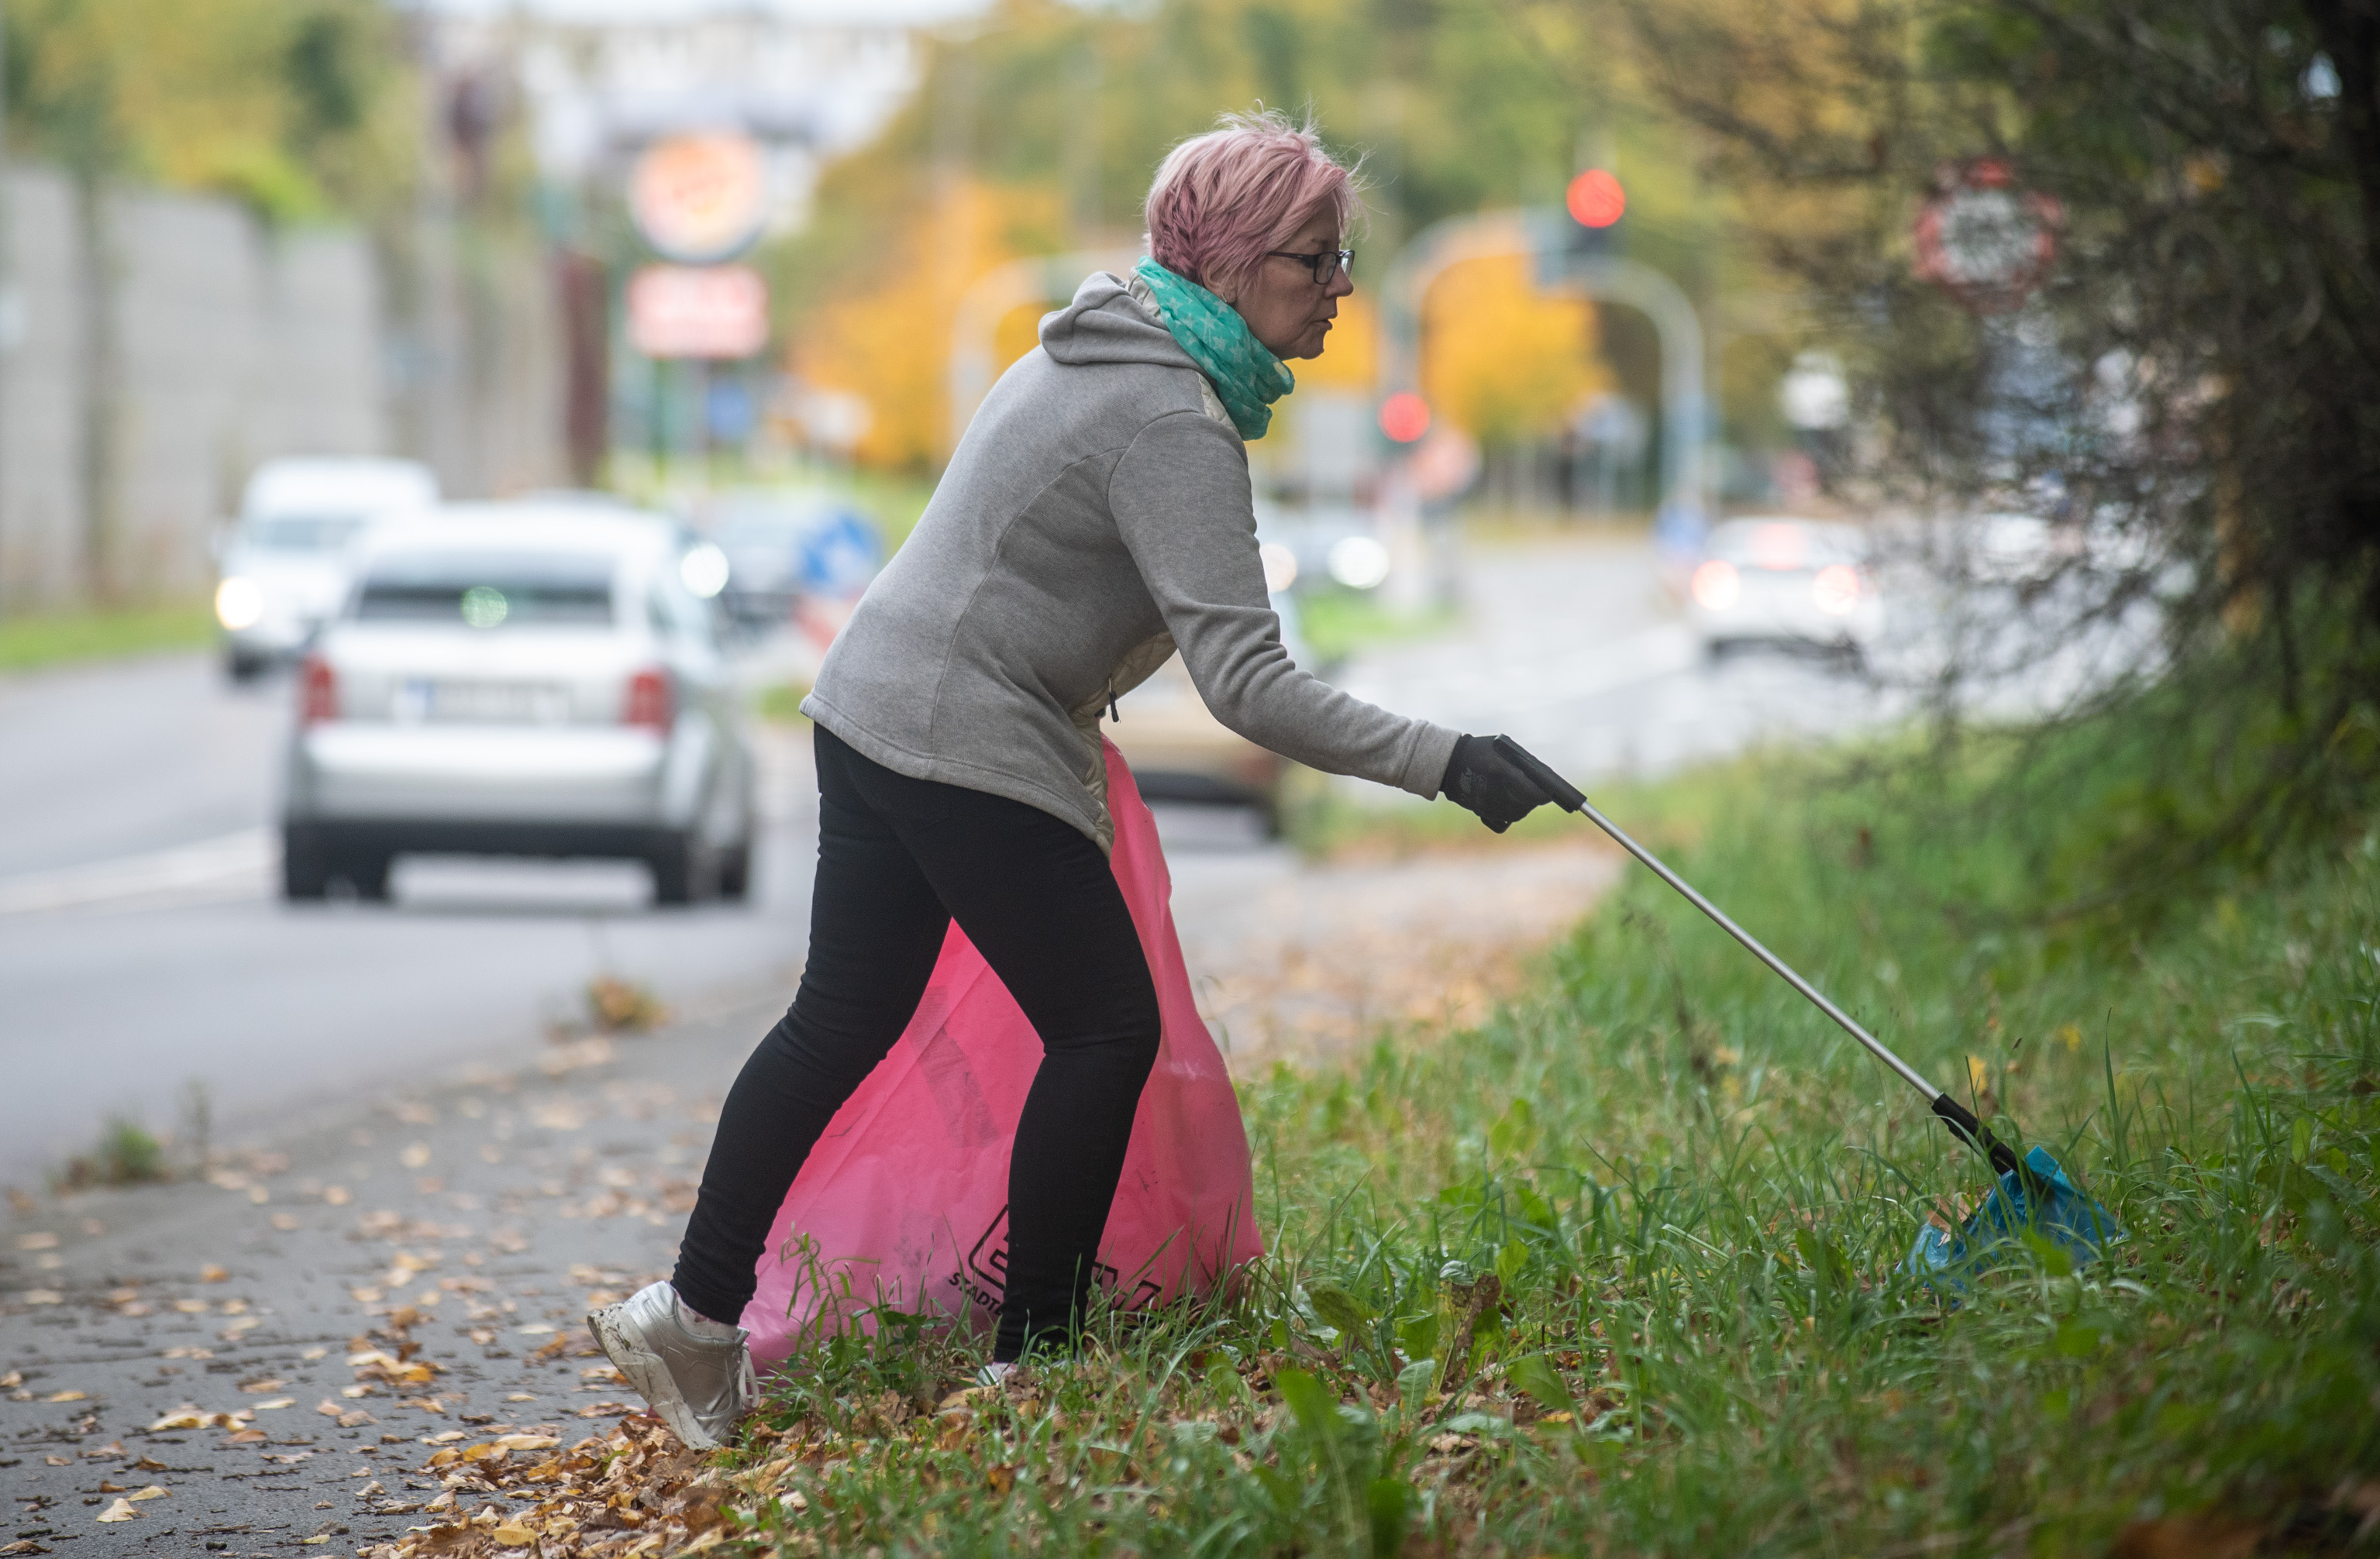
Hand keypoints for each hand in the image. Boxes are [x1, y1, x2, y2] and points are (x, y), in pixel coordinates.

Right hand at [1440, 734, 1560, 832]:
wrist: (1449, 764)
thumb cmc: (1478, 751)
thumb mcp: (1503, 751)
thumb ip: (1525, 766)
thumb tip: (1546, 781)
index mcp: (1510, 780)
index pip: (1541, 795)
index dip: (1549, 791)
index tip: (1552, 788)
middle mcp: (1503, 800)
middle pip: (1531, 804)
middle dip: (1533, 794)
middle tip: (1528, 783)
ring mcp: (1493, 810)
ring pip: (1519, 813)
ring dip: (1521, 802)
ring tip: (1512, 788)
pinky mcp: (1485, 815)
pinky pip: (1505, 821)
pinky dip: (1507, 813)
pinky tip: (1501, 800)